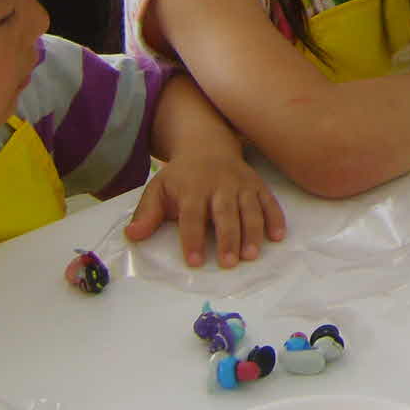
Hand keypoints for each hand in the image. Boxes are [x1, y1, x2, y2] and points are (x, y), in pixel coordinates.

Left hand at [125, 149, 285, 269]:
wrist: (207, 145)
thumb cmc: (181, 176)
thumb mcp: (158, 189)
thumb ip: (146, 214)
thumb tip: (132, 236)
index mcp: (193, 188)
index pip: (192, 215)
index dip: (193, 238)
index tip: (195, 262)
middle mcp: (219, 185)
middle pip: (225, 213)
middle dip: (228, 238)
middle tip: (229, 263)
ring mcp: (241, 184)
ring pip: (250, 209)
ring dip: (252, 232)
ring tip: (251, 256)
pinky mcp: (257, 185)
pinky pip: (269, 201)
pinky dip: (276, 218)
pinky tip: (277, 237)